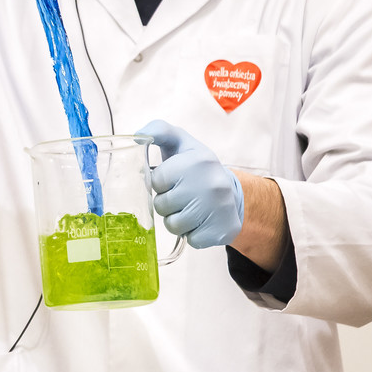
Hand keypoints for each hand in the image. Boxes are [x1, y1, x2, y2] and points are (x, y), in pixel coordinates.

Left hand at [138, 120, 243, 248]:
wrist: (233, 192)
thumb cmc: (197, 168)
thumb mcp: (181, 142)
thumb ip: (160, 130)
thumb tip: (137, 136)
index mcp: (196, 161)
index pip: (156, 181)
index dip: (161, 183)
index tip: (174, 179)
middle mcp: (210, 184)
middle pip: (162, 205)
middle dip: (167, 203)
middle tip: (182, 195)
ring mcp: (219, 209)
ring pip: (174, 226)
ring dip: (177, 220)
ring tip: (190, 208)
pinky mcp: (223, 230)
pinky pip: (191, 240)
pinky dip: (193, 234)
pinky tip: (202, 221)